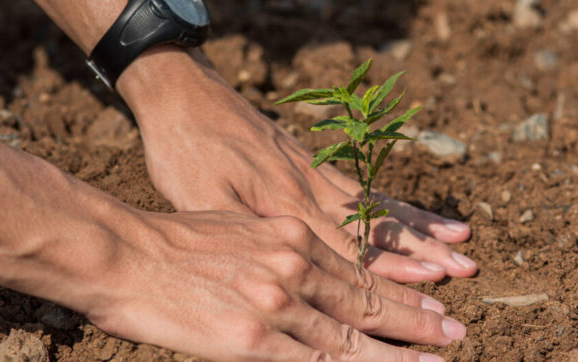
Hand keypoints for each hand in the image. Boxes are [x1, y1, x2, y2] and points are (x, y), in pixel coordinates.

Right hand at [87, 210, 464, 360]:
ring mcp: (276, 303)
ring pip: (351, 336)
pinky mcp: (252, 339)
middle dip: (417, 320)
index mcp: (293, 235)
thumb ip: (281, 253)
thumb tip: (312, 279)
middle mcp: (294, 264)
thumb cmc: (172, 242)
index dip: (402, 290)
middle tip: (456, 332)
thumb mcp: (240, 228)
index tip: (436, 302)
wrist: (121, 253)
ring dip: (398, 353)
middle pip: (367, 300)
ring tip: (437, 360)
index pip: (361, 270)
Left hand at [117, 48, 476, 282]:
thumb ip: (248, 232)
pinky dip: (399, 203)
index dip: (392, 268)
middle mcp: (312, 188)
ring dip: (422, 227)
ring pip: (379, 205)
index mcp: (286, 204)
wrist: (182, 94)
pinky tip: (420, 212)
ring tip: (464, 239)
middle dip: (424, 252)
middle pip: (377, 226)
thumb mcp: (201, 200)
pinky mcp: (314, 161)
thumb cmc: (185, 152)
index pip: (349, 245)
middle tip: (468, 268)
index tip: (433, 284)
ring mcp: (317, 172)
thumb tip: (288, 269)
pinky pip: (366, 187)